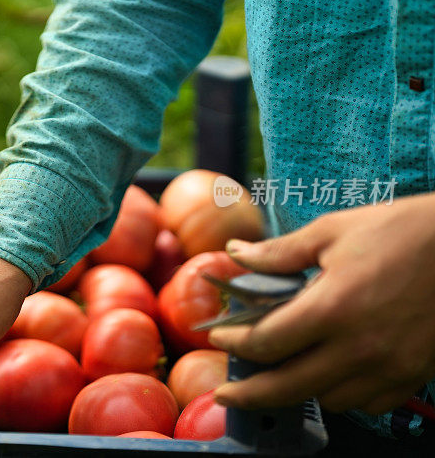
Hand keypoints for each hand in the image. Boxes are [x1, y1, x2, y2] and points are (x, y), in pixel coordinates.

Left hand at [209, 193, 434, 414]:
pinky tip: (330, 372)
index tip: (219, 337)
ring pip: (329, 399)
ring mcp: (391, 366)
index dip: (234, 343)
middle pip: (289, 387)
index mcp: (333, 308)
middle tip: (226, 394)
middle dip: (249, 395)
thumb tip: (236, 254)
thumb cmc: (403, 231)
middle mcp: (361, 347)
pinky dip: (343, 393)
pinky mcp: (415, 374)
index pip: (266, 343)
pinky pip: (368, 403)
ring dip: (299, 389)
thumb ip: (279, 253)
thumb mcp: (333, 231)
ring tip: (282, 370)